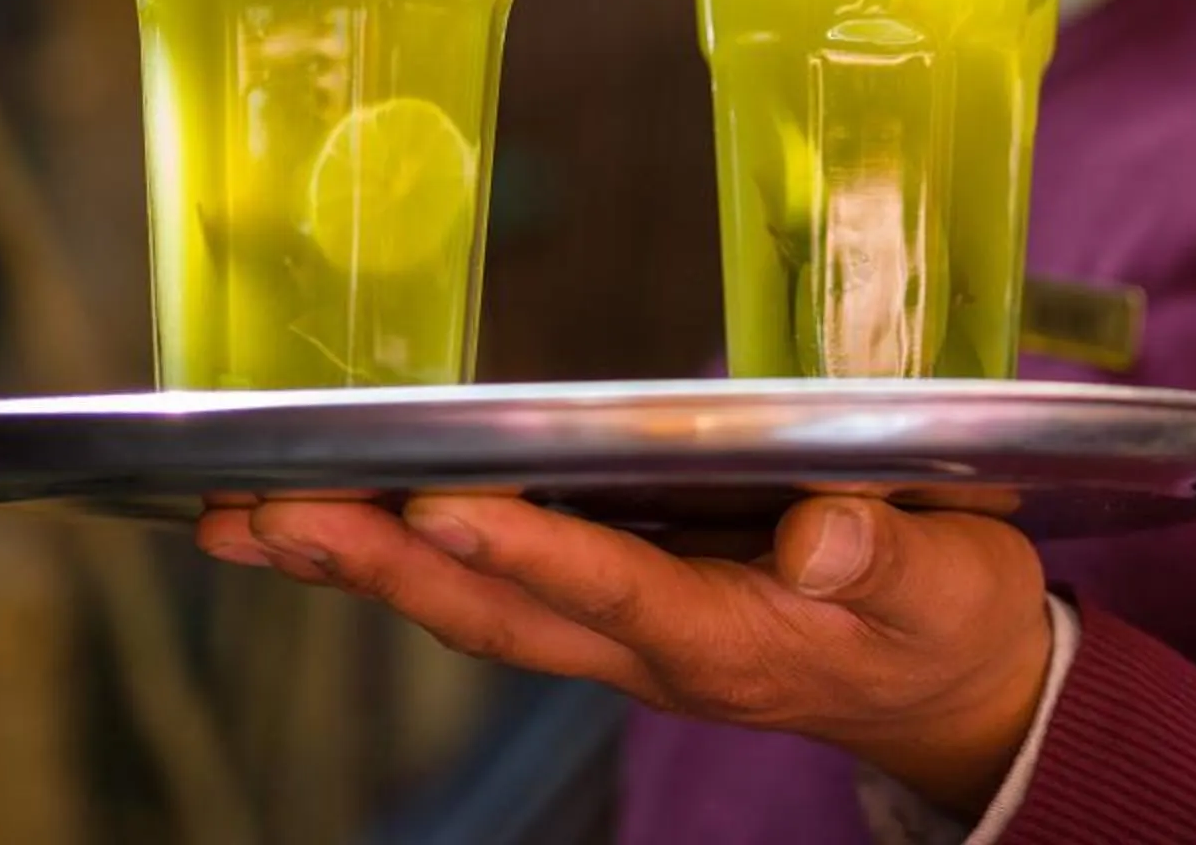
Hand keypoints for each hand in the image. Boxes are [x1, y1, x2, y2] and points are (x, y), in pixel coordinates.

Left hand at [197, 493, 1053, 816]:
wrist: (947, 687)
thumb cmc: (945, 617)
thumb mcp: (947, 584)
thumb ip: (884, 559)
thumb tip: (823, 537)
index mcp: (734, 638)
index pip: (614, 592)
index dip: (528, 555)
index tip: (441, 509)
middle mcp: (653, 649)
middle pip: (495, 613)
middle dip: (375, 562)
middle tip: (261, 515)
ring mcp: (623, 638)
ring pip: (470, 607)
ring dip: (358, 564)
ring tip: (248, 520)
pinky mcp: (613, 611)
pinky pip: (487, 590)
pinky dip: (402, 557)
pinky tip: (336, 523)